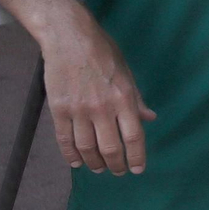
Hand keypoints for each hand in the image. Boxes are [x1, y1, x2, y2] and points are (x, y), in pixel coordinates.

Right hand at [40, 13, 156, 176]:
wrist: (69, 38)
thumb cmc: (102, 52)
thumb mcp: (127, 72)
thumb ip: (136, 99)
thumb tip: (149, 118)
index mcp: (123, 98)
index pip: (134, 137)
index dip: (137, 157)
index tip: (138, 169)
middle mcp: (103, 108)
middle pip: (111, 148)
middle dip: (116, 165)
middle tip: (118, 171)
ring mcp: (79, 110)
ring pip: (87, 148)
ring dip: (94, 163)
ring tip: (99, 168)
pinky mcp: (59, 109)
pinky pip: (65, 140)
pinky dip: (71, 155)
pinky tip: (76, 162)